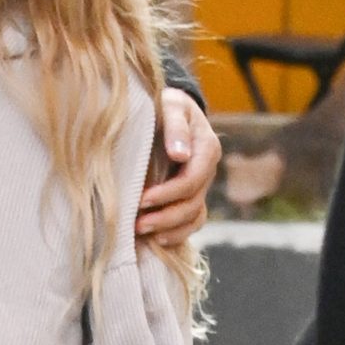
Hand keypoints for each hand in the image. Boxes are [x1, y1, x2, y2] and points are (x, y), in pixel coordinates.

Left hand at [139, 90, 219, 242]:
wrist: (167, 109)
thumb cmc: (165, 104)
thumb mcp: (170, 104)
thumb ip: (175, 126)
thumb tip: (180, 154)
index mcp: (206, 148)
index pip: (191, 180)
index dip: (168, 194)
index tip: (142, 200)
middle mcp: (207, 170)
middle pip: (192, 203)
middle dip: (165, 216)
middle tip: (137, 224)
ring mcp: (201, 185)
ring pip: (193, 217)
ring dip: (169, 229)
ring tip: (140, 233)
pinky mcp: (191, 195)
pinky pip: (192, 222)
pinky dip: (177, 234)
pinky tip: (156, 239)